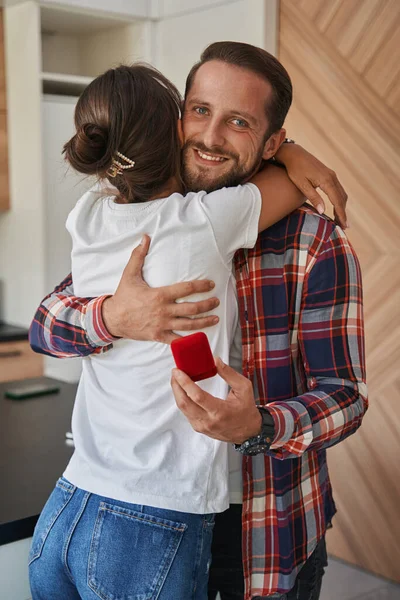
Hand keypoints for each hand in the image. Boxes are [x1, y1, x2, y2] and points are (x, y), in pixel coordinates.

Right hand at [102, 235, 219, 343]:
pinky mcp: (159, 336)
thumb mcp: (129, 274)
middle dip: (208, 305)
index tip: (211, 284)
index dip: (201, 286)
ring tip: (215, 319)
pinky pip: (177, 341)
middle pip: (192, 308)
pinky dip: (189, 341)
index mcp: (160, 295)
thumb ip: (138, 256)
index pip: (186, 289)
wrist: (112, 319)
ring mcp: (162, 325)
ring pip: (189, 325)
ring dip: (204, 322)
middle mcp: (164, 311)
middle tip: (216, 301)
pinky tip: (200, 338)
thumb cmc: (123, 296)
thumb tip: (145, 237)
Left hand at [171, 357, 261, 443]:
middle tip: (175, 372)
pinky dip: (182, 399)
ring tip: (177, 379)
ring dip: (177, 392)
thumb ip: (229, 373)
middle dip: (176, 385)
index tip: (177, 371)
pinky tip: (183, 390)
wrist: (248, 432)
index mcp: (220, 411)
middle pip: (184, 403)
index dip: (185, 383)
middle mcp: (208, 421)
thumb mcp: (243, 388)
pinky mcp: (198, 428)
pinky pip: (186, 412)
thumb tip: (215, 360)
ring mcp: (202, 426)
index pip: (197, 396)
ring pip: (182, 408)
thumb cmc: (246, 409)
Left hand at [275, 143, 347, 228]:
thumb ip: (313, 197)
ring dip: (342, 207)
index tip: (343, 225)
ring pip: (341, 193)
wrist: (294, 154)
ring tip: (340, 220)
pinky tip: (337, 207)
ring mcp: (331, 175)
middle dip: (343, 213)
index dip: (341, 214)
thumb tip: (322, 211)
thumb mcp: (302, 185)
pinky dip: (339, 200)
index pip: (337, 201)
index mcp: (326, 180)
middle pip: (341, 198)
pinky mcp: (329, 174)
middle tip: (343, 227)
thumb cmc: (295, 170)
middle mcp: (332, 177)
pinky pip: (338, 189)